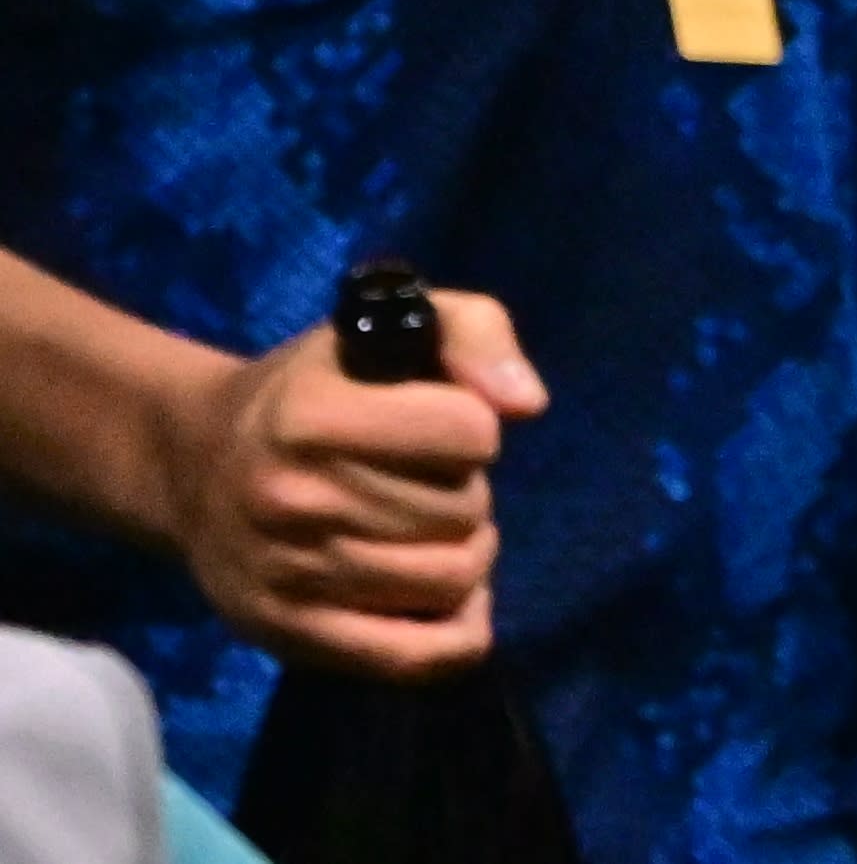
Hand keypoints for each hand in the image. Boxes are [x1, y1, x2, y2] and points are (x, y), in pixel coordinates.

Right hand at [151, 297, 543, 670]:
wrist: (199, 465)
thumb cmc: (317, 386)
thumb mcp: (390, 324)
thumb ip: (475, 334)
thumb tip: (529, 405)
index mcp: (314, 414)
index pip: (468, 431)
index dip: (475, 424)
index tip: (444, 422)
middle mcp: (295, 499)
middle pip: (462, 511)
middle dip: (468, 490)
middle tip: (432, 481)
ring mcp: (291, 576)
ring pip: (449, 581)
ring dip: (467, 552)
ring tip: (434, 529)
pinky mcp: (291, 637)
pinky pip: (412, 660)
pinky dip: (459, 635)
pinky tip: (461, 602)